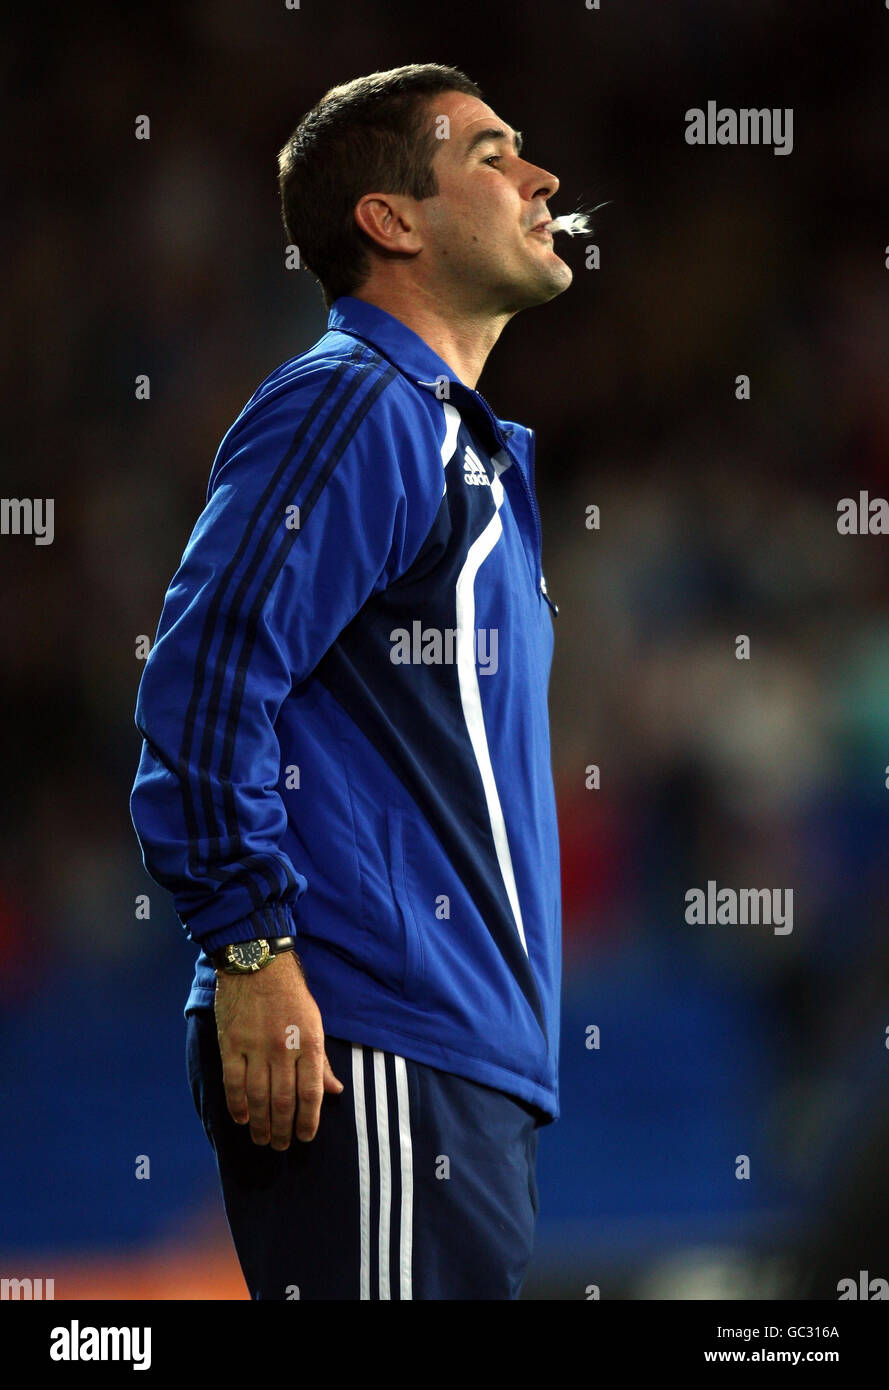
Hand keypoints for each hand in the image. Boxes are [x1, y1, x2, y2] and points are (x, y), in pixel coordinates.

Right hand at [214, 950, 343, 1148]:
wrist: (257, 962)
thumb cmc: (290, 993)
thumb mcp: (315, 1022)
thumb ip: (321, 1060)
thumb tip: (335, 1091)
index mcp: (309, 1042)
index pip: (311, 1092)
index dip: (308, 1120)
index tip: (305, 1137)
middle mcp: (283, 1048)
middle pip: (283, 1100)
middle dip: (283, 1129)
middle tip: (281, 1146)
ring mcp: (255, 1047)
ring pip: (258, 1097)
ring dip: (260, 1123)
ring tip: (262, 1139)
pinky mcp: (231, 1044)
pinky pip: (234, 1082)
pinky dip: (237, 1104)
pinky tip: (240, 1118)